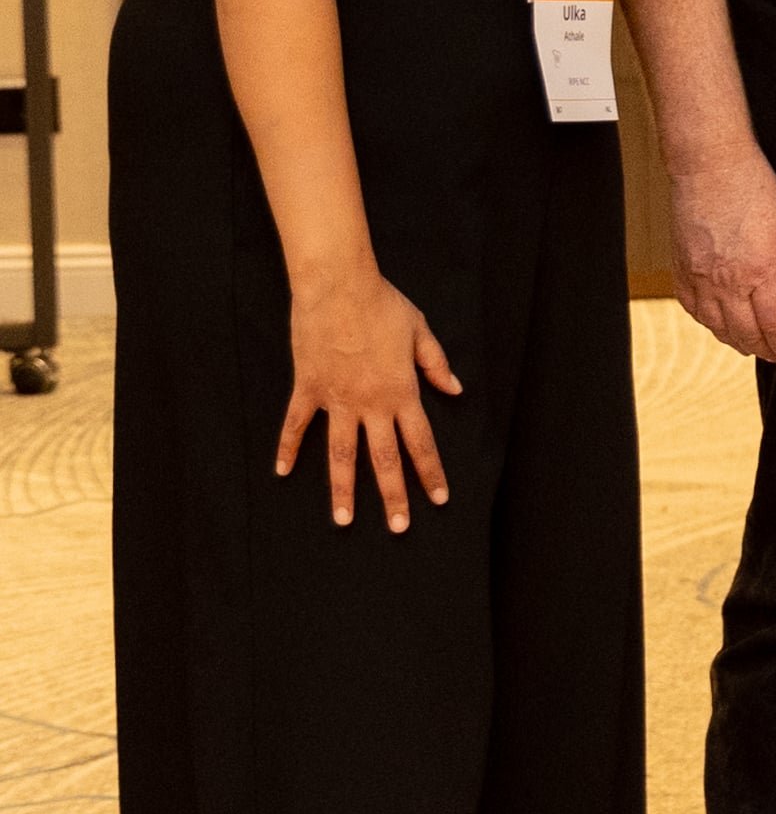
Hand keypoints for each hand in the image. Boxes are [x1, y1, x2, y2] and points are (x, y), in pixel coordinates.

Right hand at [278, 265, 461, 529]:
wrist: (338, 286)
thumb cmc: (382, 304)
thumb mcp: (420, 331)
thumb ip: (436, 364)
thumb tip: (455, 389)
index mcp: (402, 392)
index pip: (420, 443)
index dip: (430, 473)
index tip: (438, 500)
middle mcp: (370, 404)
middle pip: (384, 459)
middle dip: (393, 496)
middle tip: (398, 527)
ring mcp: (336, 400)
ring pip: (340, 454)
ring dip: (342, 489)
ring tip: (344, 520)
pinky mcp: (308, 388)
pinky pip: (296, 425)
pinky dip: (287, 448)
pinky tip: (281, 471)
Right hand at [671, 138, 775, 360]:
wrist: (711, 166)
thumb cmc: (754, 189)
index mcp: (762, 271)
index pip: (775, 325)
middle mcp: (729, 281)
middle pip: (746, 333)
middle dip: (762, 349)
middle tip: (772, 354)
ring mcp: (701, 277)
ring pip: (717, 327)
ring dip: (734, 341)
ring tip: (747, 345)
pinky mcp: (681, 269)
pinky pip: (692, 308)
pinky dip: (706, 322)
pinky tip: (717, 323)